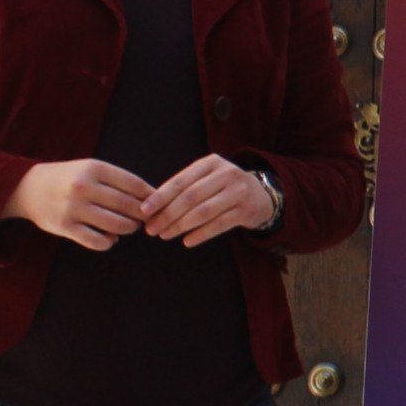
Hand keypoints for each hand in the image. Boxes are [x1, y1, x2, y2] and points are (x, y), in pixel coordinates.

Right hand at [6, 159, 153, 250]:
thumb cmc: (69, 178)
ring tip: (130, 227)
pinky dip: (109, 242)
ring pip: (115, 225)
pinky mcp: (65, 227)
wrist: (28, 188)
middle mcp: (84, 187)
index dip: (150, 196)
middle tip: (148, 219)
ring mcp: (74, 208)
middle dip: (143, 215)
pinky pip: (96, 241)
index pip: (133, 183)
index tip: (158, 203)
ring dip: (129, 228)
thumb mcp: (90, 169)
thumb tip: (151, 197)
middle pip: (127, 205)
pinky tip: (111, 238)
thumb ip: (117, 181)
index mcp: (94, 168)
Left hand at [141, 153, 276, 246]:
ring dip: (180, 226)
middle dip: (167, 215)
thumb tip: (152, 208)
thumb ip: (185, 188)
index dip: (160, 197)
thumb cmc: (224, 188)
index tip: (144, 211)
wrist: (261, 196)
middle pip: (190, 197)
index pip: (180, 181)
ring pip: (203, 212)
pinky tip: (187, 242)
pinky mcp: (246, 210)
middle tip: (152, 229)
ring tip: (165, 235)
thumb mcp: (207, 179)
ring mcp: (238, 192)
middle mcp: (226, 174)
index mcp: (211, 163)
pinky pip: (219, 225)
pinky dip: (201, 234)